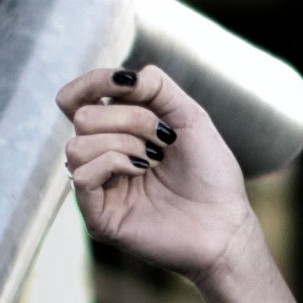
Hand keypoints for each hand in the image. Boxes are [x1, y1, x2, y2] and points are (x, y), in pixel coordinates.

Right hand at [57, 64, 262, 284]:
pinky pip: (81, 176)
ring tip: (153, 160)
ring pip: (76, 145)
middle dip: (130, 118)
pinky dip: (113, 163)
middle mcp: (100, 157)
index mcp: (116, 133)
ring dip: (123, 143)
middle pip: (82, 116)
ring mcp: (97, 187)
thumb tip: (124, 79)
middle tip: (163, 140)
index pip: (77, 99)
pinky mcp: (98, 216)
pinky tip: (140, 172)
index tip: (131, 84)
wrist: (226, 223)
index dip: (95, 81)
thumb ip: (157, 88)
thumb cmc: (211, 173)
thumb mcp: (190, 117)